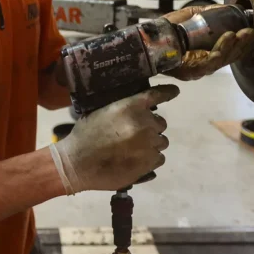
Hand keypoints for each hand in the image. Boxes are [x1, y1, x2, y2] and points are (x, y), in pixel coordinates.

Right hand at [49, 85, 179, 193]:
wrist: (77, 163)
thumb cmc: (85, 135)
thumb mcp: (103, 112)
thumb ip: (124, 109)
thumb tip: (139, 110)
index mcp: (131, 106)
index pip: (156, 95)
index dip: (168, 92)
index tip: (175, 91)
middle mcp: (144, 123)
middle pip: (160, 123)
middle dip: (151, 127)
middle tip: (135, 134)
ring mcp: (148, 144)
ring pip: (161, 142)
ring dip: (151, 143)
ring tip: (134, 149)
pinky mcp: (148, 163)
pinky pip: (159, 158)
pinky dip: (151, 158)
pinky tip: (136, 160)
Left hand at [162, 5, 253, 80]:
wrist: (147, 37)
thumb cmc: (167, 29)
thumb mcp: (190, 16)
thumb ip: (207, 13)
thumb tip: (228, 7)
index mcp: (207, 52)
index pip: (230, 50)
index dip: (243, 43)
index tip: (253, 32)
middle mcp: (205, 63)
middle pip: (230, 57)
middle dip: (242, 44)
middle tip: (251, 32)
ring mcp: (199, 69)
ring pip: (222, 60)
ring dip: (233, 47)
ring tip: (240, 34)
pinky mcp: (190, 72)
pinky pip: (208, 63)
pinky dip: (219, 51)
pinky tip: (226, 39)